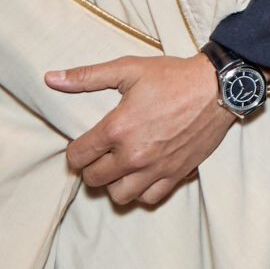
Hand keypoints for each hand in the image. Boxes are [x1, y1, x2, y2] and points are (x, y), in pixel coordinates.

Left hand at [46, 53, 234, 206]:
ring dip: (114, 183)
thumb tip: (51, 79)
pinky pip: (148, 198)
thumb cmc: (173, 77)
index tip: (84, 145)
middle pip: (95, 179)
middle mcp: (134, 154)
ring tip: (120, 167)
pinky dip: (141, 191)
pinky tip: (142, 175)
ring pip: (119, 195)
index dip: (75, 152)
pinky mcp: (176, 174)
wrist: (218, 88)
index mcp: (117, 128)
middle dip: (92, 168)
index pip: (78, 157)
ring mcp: (156, 168)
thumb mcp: (128, 69)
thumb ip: (87, 76)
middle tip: (101, 155)